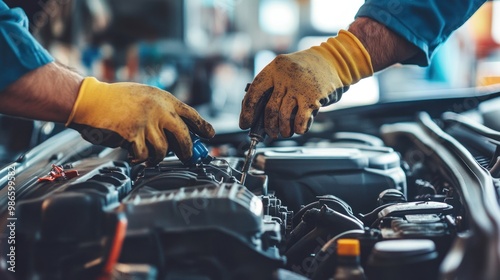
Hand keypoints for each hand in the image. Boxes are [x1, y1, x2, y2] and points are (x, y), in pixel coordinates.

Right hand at [66, 77, 214, 164]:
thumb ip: (161, 110)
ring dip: (158, 156)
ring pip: (164, 149)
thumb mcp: (145, 96)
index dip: (203, 126)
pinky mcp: (134, 136)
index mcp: (163, 99)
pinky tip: (136, 155)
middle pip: (184, 136)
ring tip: (151, 156)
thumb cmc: (115, 99)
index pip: (191, 114)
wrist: (92, 100)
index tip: (210, 135)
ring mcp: (147, 124)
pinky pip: (145, 155)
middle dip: (187, 151)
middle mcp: (159, 110)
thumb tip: (176, 130)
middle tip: (187, 157)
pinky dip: (142, 158)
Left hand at [239, 30, 372, 137]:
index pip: (254, 91)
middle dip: (268, 126)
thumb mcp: (285, 70)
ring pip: (283, 116)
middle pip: (269, 108)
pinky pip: (300, 120)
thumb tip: (256, 113)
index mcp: (274, 68)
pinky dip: (298, 129)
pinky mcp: (313, 98)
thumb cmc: (307, 69)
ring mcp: (300, 87)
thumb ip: (272, 87)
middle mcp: (285, 77)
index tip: (245, 123)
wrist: (335, 61)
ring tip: (285, 132)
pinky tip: (298, 129)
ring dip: (283, 130)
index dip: (247, 110)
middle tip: (270, 133)